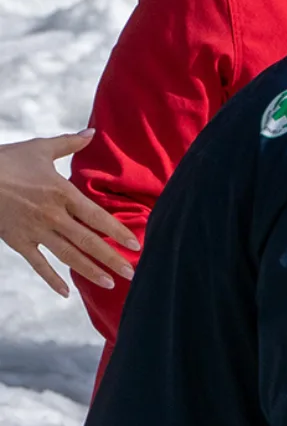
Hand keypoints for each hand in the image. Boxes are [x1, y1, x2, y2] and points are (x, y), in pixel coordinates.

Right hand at [0, 131, 139, 297]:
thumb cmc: (7, 159)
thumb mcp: (40, 148)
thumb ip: (69, 143)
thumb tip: (93, 132)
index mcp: (62, 193)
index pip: (97, 217)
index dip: (118, 232)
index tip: (136, 245)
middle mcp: (52, 215)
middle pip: (88, 241)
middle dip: (111, 259)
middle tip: (132, 273)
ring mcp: (35, 230)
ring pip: (68, 255)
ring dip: (90, 271)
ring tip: (110, 283)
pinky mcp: (18, 241)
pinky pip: (38, 265)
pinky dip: (52, 279)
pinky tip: (66, 293)